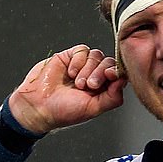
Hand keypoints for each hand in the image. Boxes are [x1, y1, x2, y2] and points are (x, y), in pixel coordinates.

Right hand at [8, 45, 126, 133]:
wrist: (39, 105)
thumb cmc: (64, 111)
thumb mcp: (93, 109)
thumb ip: (112, 97)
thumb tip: (123, 81)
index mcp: (102, 89)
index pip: (117, 74)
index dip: (116, 72)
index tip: (110, 75)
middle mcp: (94, 76)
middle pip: (108, 62)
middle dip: (100, 72)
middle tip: (89, 85)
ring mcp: (82, 66)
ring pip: (96, 55)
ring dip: (87, 69)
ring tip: (77, 83)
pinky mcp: (69, 57)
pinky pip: (81, 50)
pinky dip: (78, 61)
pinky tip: (70, 73)